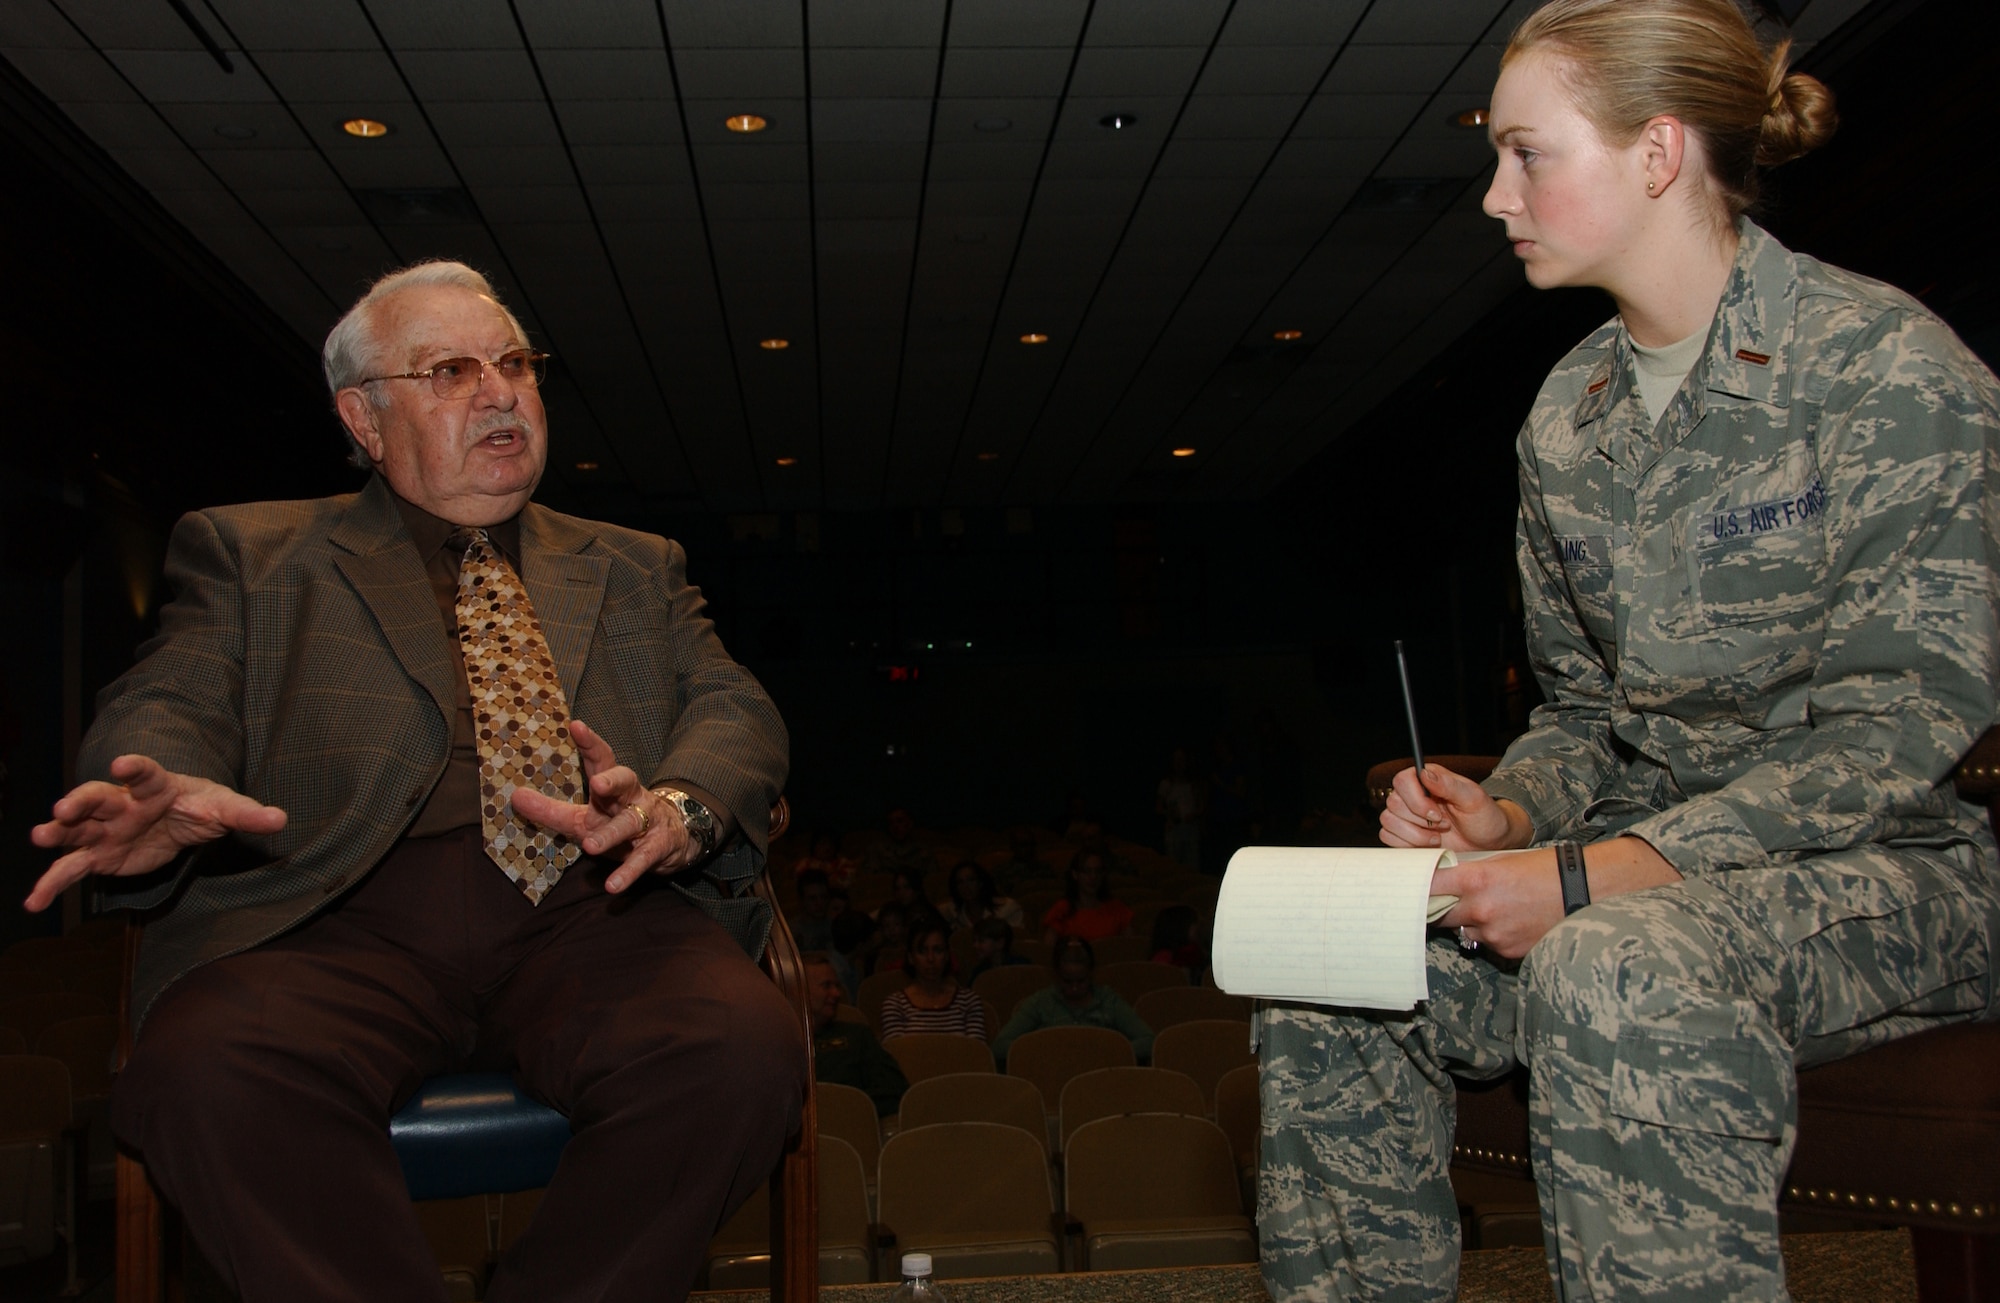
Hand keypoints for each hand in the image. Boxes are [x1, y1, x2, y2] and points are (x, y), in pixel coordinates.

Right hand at [27, 755, 286, 912]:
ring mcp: (106, 829)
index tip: (122, 763)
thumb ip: (248, 814)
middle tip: (63, 809)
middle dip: (79, 802)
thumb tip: (280, 818)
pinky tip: (34, 902)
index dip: (134, 768)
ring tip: (40, 837)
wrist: (182, 822)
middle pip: (96, 797)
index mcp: (155, 786)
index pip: (144, 774)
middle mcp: (123, 804)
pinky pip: (71, 869)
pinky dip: (51, 884)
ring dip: (56, 833)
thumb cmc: (201, 808)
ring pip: (76, 829)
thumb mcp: (226, 809)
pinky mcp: (98, 856)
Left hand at [509, 721, 696, 892]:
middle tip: (597, 784)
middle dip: (612, 781)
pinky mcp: (657, 848)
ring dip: (610, 835)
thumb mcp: (584, 817)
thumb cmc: (619, 824)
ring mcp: (646, 822)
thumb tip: (514, 797)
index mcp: (611, 788)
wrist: (673, 841)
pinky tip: (612, 886)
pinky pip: (642, 860)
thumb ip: (550, 810)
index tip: (575, 726)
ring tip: (590, 847)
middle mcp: (630, 799)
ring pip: (629, 823)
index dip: (590, 744)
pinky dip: (627, 873)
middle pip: (624, 781)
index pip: (601, 760)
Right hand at [1380, 764, 1530, 850]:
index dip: (1415, 800)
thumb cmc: (1485, 818)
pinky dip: (1408, 844)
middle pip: (1393, 803)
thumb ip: (1449, 784)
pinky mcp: (1404, 835)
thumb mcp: (1473, 799)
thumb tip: (1424, 773)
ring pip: (1389, 821)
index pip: (1402, 781)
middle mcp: (1413, 796)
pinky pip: (1388, 837)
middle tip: (1444, 825)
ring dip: (1415, 835)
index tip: (1436, 813)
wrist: (1488, 843)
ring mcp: (1407, 816)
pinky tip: (1428, 845)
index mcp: (1428, 780)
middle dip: (1420, 821)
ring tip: (1438, 837)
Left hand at [1433, 836, 1682, 958]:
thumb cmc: (1545, 869)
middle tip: (1440, 902)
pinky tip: (1514, 921)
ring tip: (1497, 908)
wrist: (1586, 891)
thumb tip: (1443, 884)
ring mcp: (1494, 934)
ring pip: (1467, 930)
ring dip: (1472, 922)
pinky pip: (1490, 944)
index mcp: (1476, 881)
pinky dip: (1495, 934)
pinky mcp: (1509, 952)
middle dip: (1440, 909)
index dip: (1415, 889)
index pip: (1428, 887)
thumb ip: (1471, 875)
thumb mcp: (1502, 862)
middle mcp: (1481, 910)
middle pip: (1440, 915)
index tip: (1406, 889)